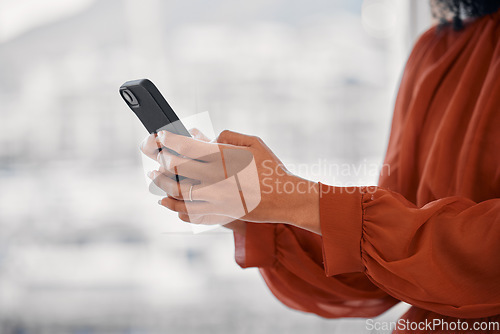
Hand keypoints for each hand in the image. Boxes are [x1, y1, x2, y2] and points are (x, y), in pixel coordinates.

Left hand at [140, 129, 319, 232]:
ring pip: (176, 192)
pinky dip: (174, 207)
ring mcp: (214, 198)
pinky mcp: (217, 214)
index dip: (168, 139)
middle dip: (159, 160)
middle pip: (174, 168)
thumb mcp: (254, 142)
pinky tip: (166, 201)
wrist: (286, 198)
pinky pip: (188, 213)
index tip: (160, 136)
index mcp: (222, 156)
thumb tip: (204, 137)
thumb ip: (227, 136)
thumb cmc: (271, 168)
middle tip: (154, 156)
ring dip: (161, 184)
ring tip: (154, 178)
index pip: (184, 145)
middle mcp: (214, 177)